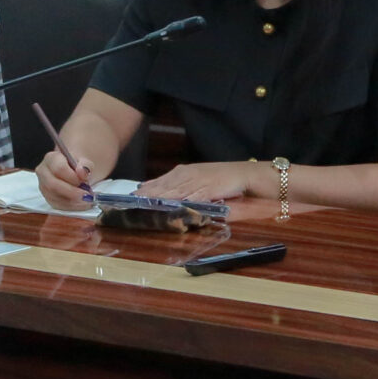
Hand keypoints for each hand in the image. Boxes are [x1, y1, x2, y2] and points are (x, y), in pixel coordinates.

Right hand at [38, 149, 98, 207]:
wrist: (75, 170)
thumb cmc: (78, 165)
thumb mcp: (85, 161)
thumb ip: (86, 165)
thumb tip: (82, 171)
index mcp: (51, 158)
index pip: (58, 168)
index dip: (72, 177)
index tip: (84, 180)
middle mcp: (43, 172)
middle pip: (53, 185)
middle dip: (72, 192)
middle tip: (87, 195)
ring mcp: (43, 186)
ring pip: (55, 197)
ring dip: (73, 202)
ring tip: (87, 200)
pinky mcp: (48, 198)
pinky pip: (57, 205)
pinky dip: (72, 207)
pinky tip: (82, 204)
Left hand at [136, 160, 271, 201]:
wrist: (250, 176)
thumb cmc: (227, 182)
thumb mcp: (205, 185)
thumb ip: (189, 193)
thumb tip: (174, 202)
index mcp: (186, 173)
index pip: (162, 181)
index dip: (146, 189)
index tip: (131, 196)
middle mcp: (188, 174)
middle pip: (163, 185)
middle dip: (146, 194)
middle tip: (128, 201)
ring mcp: (197, 180)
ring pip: (172, 190)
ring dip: (156, 197)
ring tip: (140, 204)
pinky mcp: (207, 188)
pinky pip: (188, 196)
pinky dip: (177, 201)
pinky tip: (166, 205)